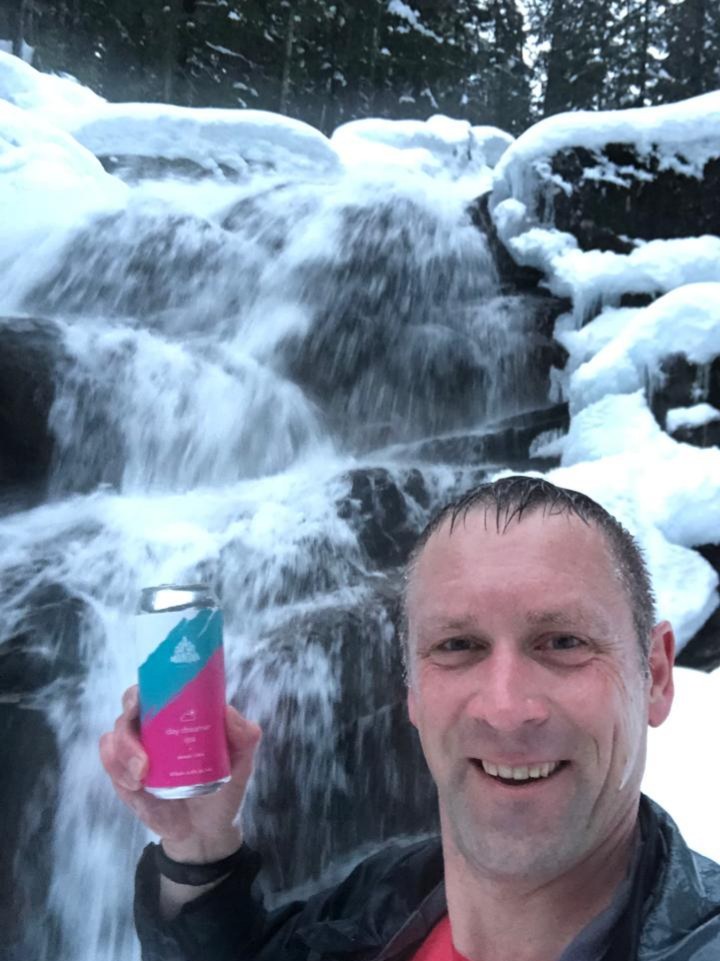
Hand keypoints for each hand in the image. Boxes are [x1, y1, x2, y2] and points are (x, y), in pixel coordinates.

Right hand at [99, 685, 261, 862]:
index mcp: (181, 713)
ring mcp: (136, 750)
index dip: (148, 685)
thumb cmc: (224, 788)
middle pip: (129, 708)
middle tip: (142, 756)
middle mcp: (155, 726)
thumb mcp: (241, 762)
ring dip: (123, 754)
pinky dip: (116, 770)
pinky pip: (109, 763)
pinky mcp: (124, 776)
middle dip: (128, 727)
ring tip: (141, 777)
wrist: (206, 832)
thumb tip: (227, 711)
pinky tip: (136, 786)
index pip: (159, 686)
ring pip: (113, 736)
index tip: (145, 701)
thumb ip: (244, 736)